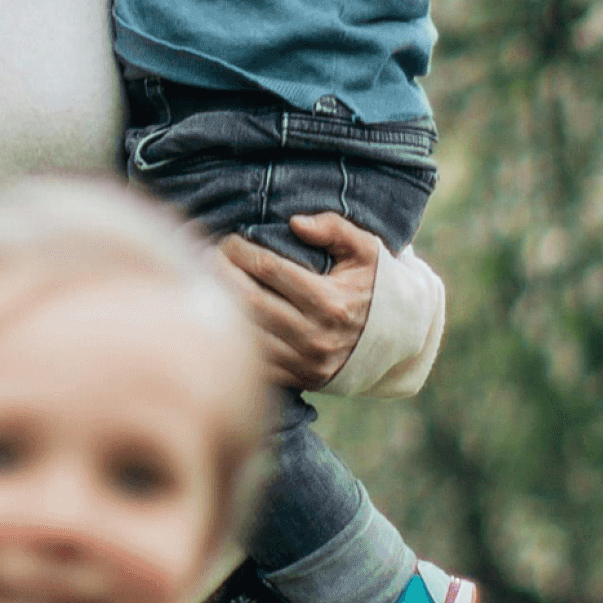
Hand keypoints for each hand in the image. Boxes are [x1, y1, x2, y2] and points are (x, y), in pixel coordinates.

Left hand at [214, 214, 379, 391]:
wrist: (396, 339)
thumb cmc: (375, 286)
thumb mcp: (367, 250)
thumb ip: (335, 229)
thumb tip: (295, 222)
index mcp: (331, 301)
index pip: (269, 269)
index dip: (241, 250)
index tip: (228, 239)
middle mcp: (316, 335)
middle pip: (250, 301)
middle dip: (221, 275)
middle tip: (206, 257)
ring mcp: (305, 362)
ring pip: (247, 333)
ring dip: (219, 307)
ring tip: (205, 283)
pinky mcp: (298, 379)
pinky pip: (254, 362)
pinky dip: (232, 341)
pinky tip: (221, 318)